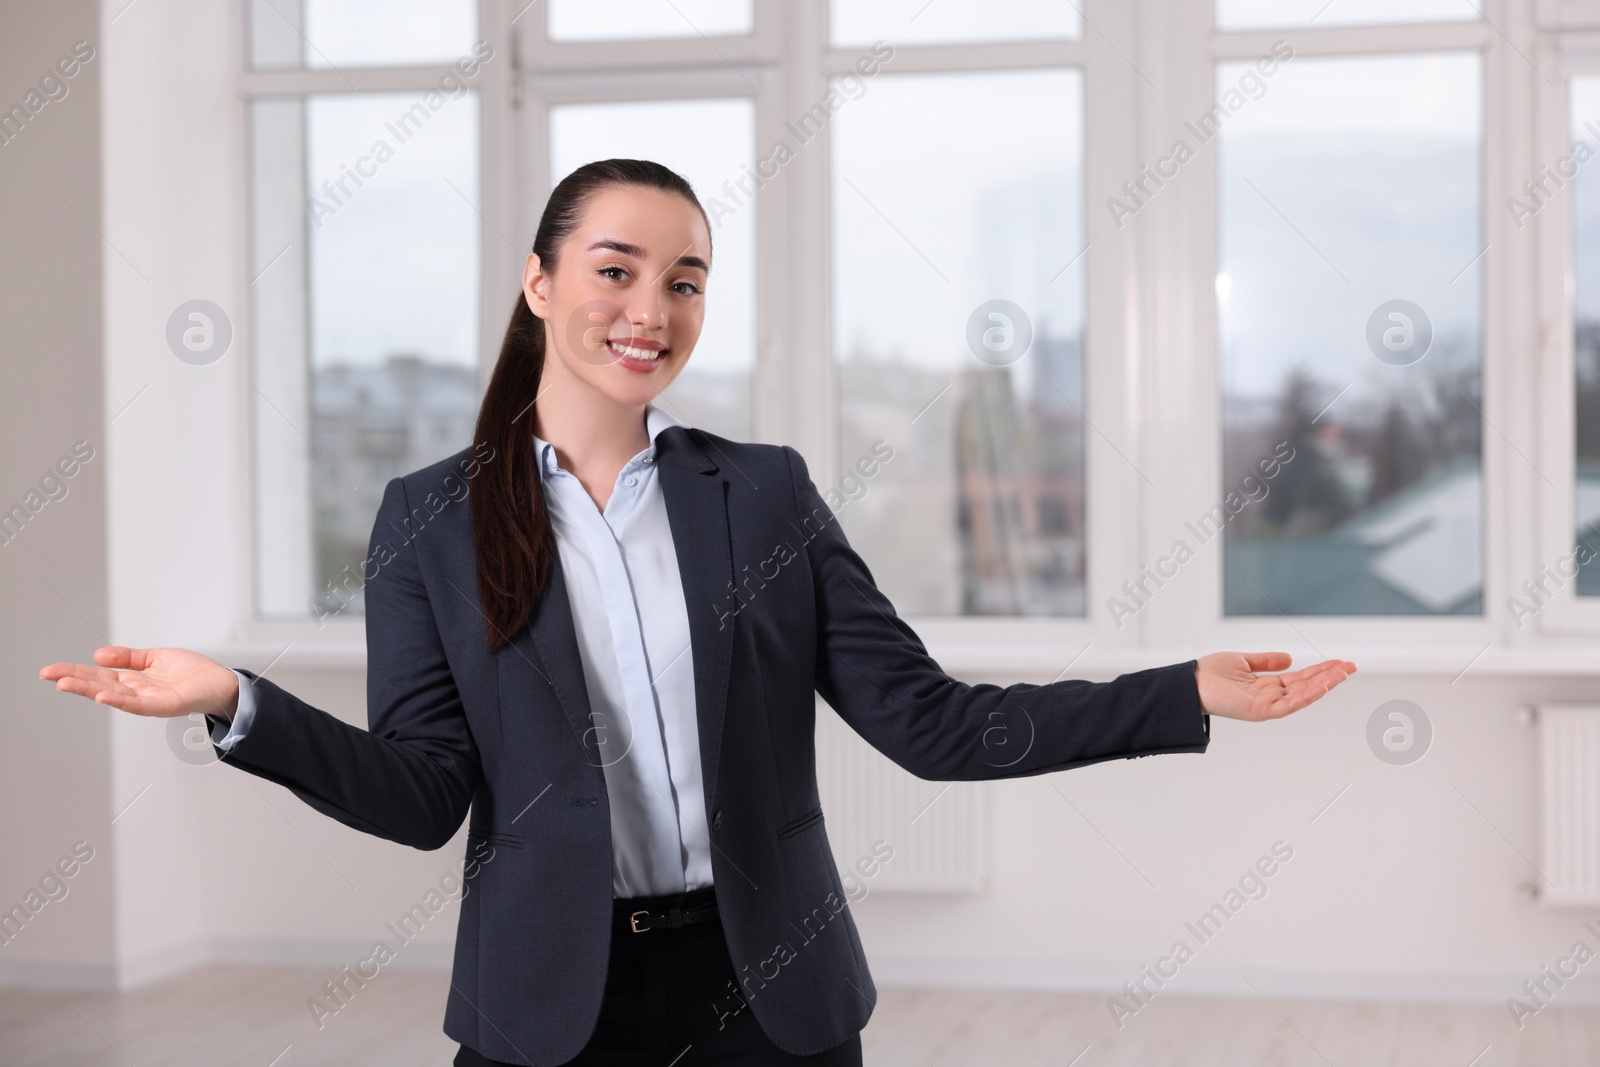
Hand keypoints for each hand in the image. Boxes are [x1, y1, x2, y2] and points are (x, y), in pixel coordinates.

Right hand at [40, 646, 239, 721]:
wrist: (220, 682)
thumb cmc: (190, 672)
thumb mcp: (154, 658)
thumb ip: (128, 657)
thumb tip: (97, 656)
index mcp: (131, 679)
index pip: (96, 674)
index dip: (74, 672)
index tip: (50, 670)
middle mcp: (135, 691)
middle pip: (98, 684)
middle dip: (72, 680)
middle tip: (47, 675)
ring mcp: (147, 700)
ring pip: (112, 695)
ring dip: (88, 690)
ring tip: (65, 684)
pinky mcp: (162, 706)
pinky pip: (137, 705)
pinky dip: (119, 700)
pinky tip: (102, 695)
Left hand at [1194, 651, 1354, 721]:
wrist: (1190, 683)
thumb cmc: (1211, 674)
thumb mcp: (1244, 661)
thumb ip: (1266, 661)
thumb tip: (1290, 657)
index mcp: (1268, 686)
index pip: (1301, 678)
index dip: (1320, 670)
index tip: (1340, 663)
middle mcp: (1271, 697)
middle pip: (1307, 686)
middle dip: (1330, 677)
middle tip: (1352, 666)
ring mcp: (1268, 706)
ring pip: (1303, 695)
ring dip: (1325, 684)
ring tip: (1343, 673)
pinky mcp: (1261, 711)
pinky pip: (1290, 704)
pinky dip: (1307, 695)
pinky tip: (1322, 685)